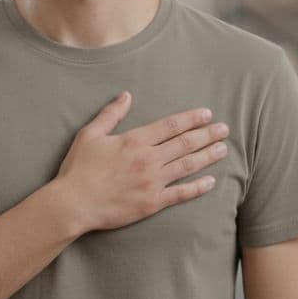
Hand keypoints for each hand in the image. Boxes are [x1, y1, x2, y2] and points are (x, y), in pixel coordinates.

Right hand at [54, 91, 229, 232]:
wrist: (73, 203)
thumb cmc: (78, 168)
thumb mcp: (90, 134)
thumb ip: (111, 114)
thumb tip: (126, 95)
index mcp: (135, 140)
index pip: (171, 125)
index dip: (191, 119)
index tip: (207, 114)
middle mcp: (148, 159)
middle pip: (185, 143)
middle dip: (207, 135)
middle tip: (224, 129)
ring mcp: (152, 182)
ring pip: (188, 165)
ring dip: (208, 156)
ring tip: (223, 149)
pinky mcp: (152, 203)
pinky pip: (181, 194)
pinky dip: (198, 187)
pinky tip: (211, 181)